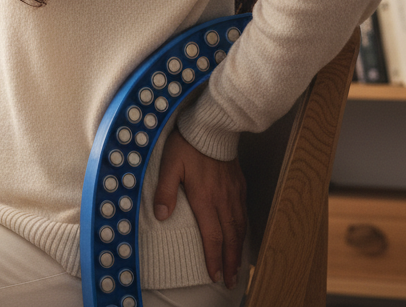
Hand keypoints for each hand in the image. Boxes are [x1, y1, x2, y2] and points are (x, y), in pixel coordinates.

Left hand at [154, 128, 246, 288]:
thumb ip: (165, 190)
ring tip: (238, 264)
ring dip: (239, 248)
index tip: (215, 274)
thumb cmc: (188, 144)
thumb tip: (161, 215)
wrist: (212, 126)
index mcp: (205, 198)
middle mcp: (222, 200)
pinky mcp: (239, 183)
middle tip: (232, 279)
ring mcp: (233, 192)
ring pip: (239, 226)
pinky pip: (244, 212)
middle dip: (230, 261)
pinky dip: (244, 228)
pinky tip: (242, 233)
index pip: (212, 236)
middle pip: (229, 237)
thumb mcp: (170, 165)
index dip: (214, 257)